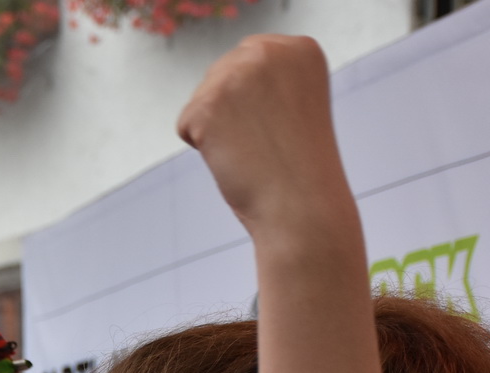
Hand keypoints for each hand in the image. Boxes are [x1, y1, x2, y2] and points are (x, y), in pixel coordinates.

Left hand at [176, 36, 354, 232]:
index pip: (248, 58)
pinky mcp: (207, 105)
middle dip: (233, 113)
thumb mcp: (294, 103)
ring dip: (218, 130)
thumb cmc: (299, 166)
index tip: (282, 125)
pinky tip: (236, 158)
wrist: (303, 207)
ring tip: (254, 149)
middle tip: (267, 141)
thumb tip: (221, 82)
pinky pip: (186, 124)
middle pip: (220, 75)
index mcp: (300, 48)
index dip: (256, 101)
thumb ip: (265, 79)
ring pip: (202, 99)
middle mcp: (269, 51)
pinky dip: (204, 148)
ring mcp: (237, 75)